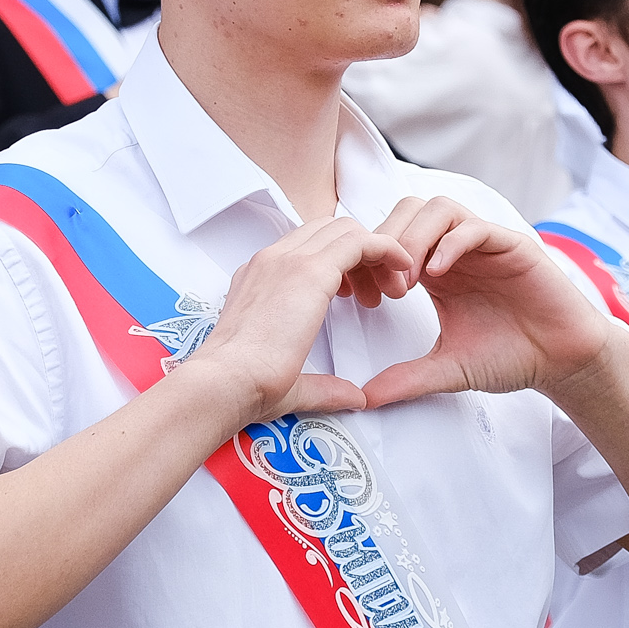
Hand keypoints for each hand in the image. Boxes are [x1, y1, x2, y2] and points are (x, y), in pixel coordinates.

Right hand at [184, 215, 415, 423]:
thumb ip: (324, 384)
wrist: (226, 382)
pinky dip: (386, 249)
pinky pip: (359, 241)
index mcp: (258, 278)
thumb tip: (355, 397)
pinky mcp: (309, 270)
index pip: (306, 248)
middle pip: (328, 232)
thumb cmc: (244, 385)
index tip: (356, 295)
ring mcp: (287, 260)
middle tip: (379, 294)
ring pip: (345, 231)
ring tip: (392, 290)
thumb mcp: (289, 378)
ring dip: (376, 254)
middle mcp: (271, 261)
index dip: (340, 264)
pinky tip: (402, 268)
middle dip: (360, 256)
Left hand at [358, 196, 620, 410]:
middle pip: (408, 211)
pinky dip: (451, 242)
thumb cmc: (510, 357)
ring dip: (415, 238)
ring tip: (408, 282)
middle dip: (388, 243)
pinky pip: (475, 227)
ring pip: (438, 209)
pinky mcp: (513, 245)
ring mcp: (485, 243)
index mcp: (435, 269)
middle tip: (386, 289)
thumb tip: (365, 398)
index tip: (365, 298)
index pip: (391, 238)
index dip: (371, 260)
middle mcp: (457, 249)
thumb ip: (407, 378)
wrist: (562, 361)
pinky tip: (437, 273)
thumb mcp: (448, 368)